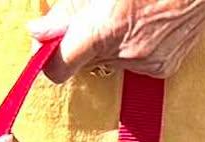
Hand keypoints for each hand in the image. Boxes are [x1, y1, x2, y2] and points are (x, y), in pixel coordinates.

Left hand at [30, 0, 204, 79]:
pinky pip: (132, 62)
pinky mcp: (164, 69)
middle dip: (81, 40)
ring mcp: (148, 64)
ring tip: (125, 13)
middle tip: (94, 11)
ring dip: (107, 41)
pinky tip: (143, 23)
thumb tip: (40, 32)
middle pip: (83, 61)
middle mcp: (127, 53)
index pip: (59, 66)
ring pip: (108, 60)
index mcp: (107, 28)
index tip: (44, 43)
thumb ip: (69, 11)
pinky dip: (129, 46)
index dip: (46, 57)